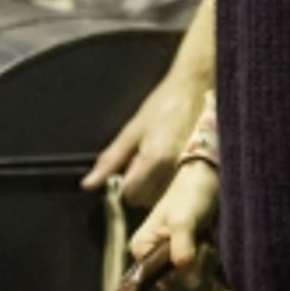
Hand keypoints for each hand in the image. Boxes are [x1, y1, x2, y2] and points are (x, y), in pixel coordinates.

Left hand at [83, 71, 206, 206]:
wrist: (193, 90)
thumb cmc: (162, 106)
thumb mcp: (131, 130)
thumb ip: (110, 160)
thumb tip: (89, 184)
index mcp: (154, 159)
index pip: (130, 194)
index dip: (124, 183)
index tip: (128, 167)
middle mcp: (173, 170)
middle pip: (146, 200)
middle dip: (139, 186)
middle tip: (142, 161)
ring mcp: (189, 171)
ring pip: (162, 198)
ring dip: (155, 186)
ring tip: (158, 161)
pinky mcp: (200, 171)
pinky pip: (178, 191)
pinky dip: (170, 183)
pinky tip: (171, 164)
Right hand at [127, 161, 219, 280]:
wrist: (208, 181)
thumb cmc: (190, 194)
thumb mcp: (183, 220)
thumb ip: (181, 246)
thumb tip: (181, 269)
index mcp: (141, 247)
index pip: (154, 278)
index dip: (174, 271)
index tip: (187, 252)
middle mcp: (152, 255)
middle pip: (173, 280)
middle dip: (192, 264)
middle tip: (199, 239)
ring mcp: (171, 256)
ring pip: (189, 277)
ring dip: (204, 260)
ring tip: (205, 236)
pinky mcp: (188, 256)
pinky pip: (200, 271)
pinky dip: (209, 258)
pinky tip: (210, 240)